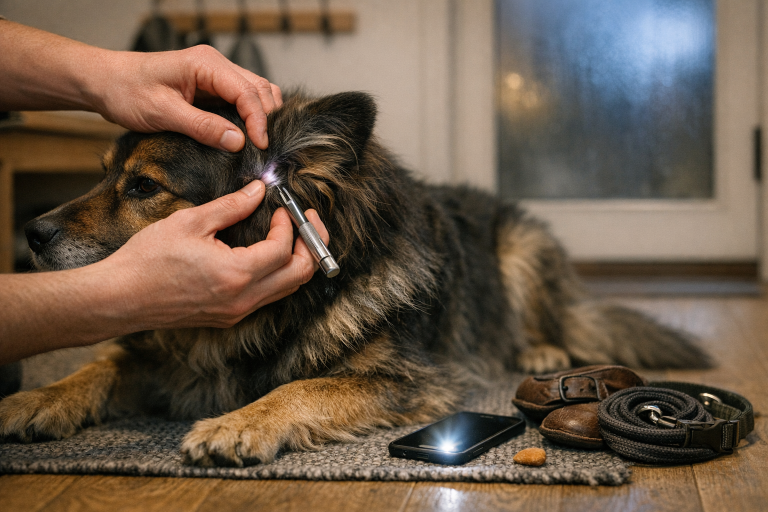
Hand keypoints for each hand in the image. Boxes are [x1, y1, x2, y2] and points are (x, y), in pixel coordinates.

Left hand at [90, 46, 281, 150]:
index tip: (261, 146)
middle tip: (265, 148)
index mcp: (205, 64)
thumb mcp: (163, 113)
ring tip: (259, 142)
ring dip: (262, 115)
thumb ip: (203, 126)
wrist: (104, 82)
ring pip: (255, 92)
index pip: (248, 92)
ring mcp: (214, 75)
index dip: (259, 120)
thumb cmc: (127, 91)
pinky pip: (240, 99)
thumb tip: (238, 142)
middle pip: (259, 88)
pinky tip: (247, 134)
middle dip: (267, 117)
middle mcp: (215, 65)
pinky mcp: (210, 87)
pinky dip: (250, 115)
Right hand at [102, 180, 327, 329]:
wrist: (119, 298)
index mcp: (236, 275)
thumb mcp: (191, 222)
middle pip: (300, 275)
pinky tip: (268, 255)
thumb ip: (231, 206)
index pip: (283, 249)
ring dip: (298, 261)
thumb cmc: (148, 259)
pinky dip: (279, 275)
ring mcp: (237, 312)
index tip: (280, 207)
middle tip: (306, 222)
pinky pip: (268, 297)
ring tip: (293, 235)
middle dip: (311, 246)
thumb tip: (258, 191)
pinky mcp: (228, 316)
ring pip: (287, 289)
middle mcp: (243, 299)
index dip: (288, 224)